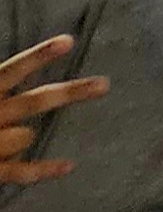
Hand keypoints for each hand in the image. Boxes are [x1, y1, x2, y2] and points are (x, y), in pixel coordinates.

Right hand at [0, 35, 106, 182]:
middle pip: (35, 101)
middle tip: (104, 85)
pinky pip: (20, 171)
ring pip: (25, 135)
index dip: (39, 56)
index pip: (12, 70)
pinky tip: (69, 166)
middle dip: (71, 93)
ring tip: (5, 135)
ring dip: (22, 136)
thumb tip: (12, 73)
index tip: (68, 40)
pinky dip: (43, 171)